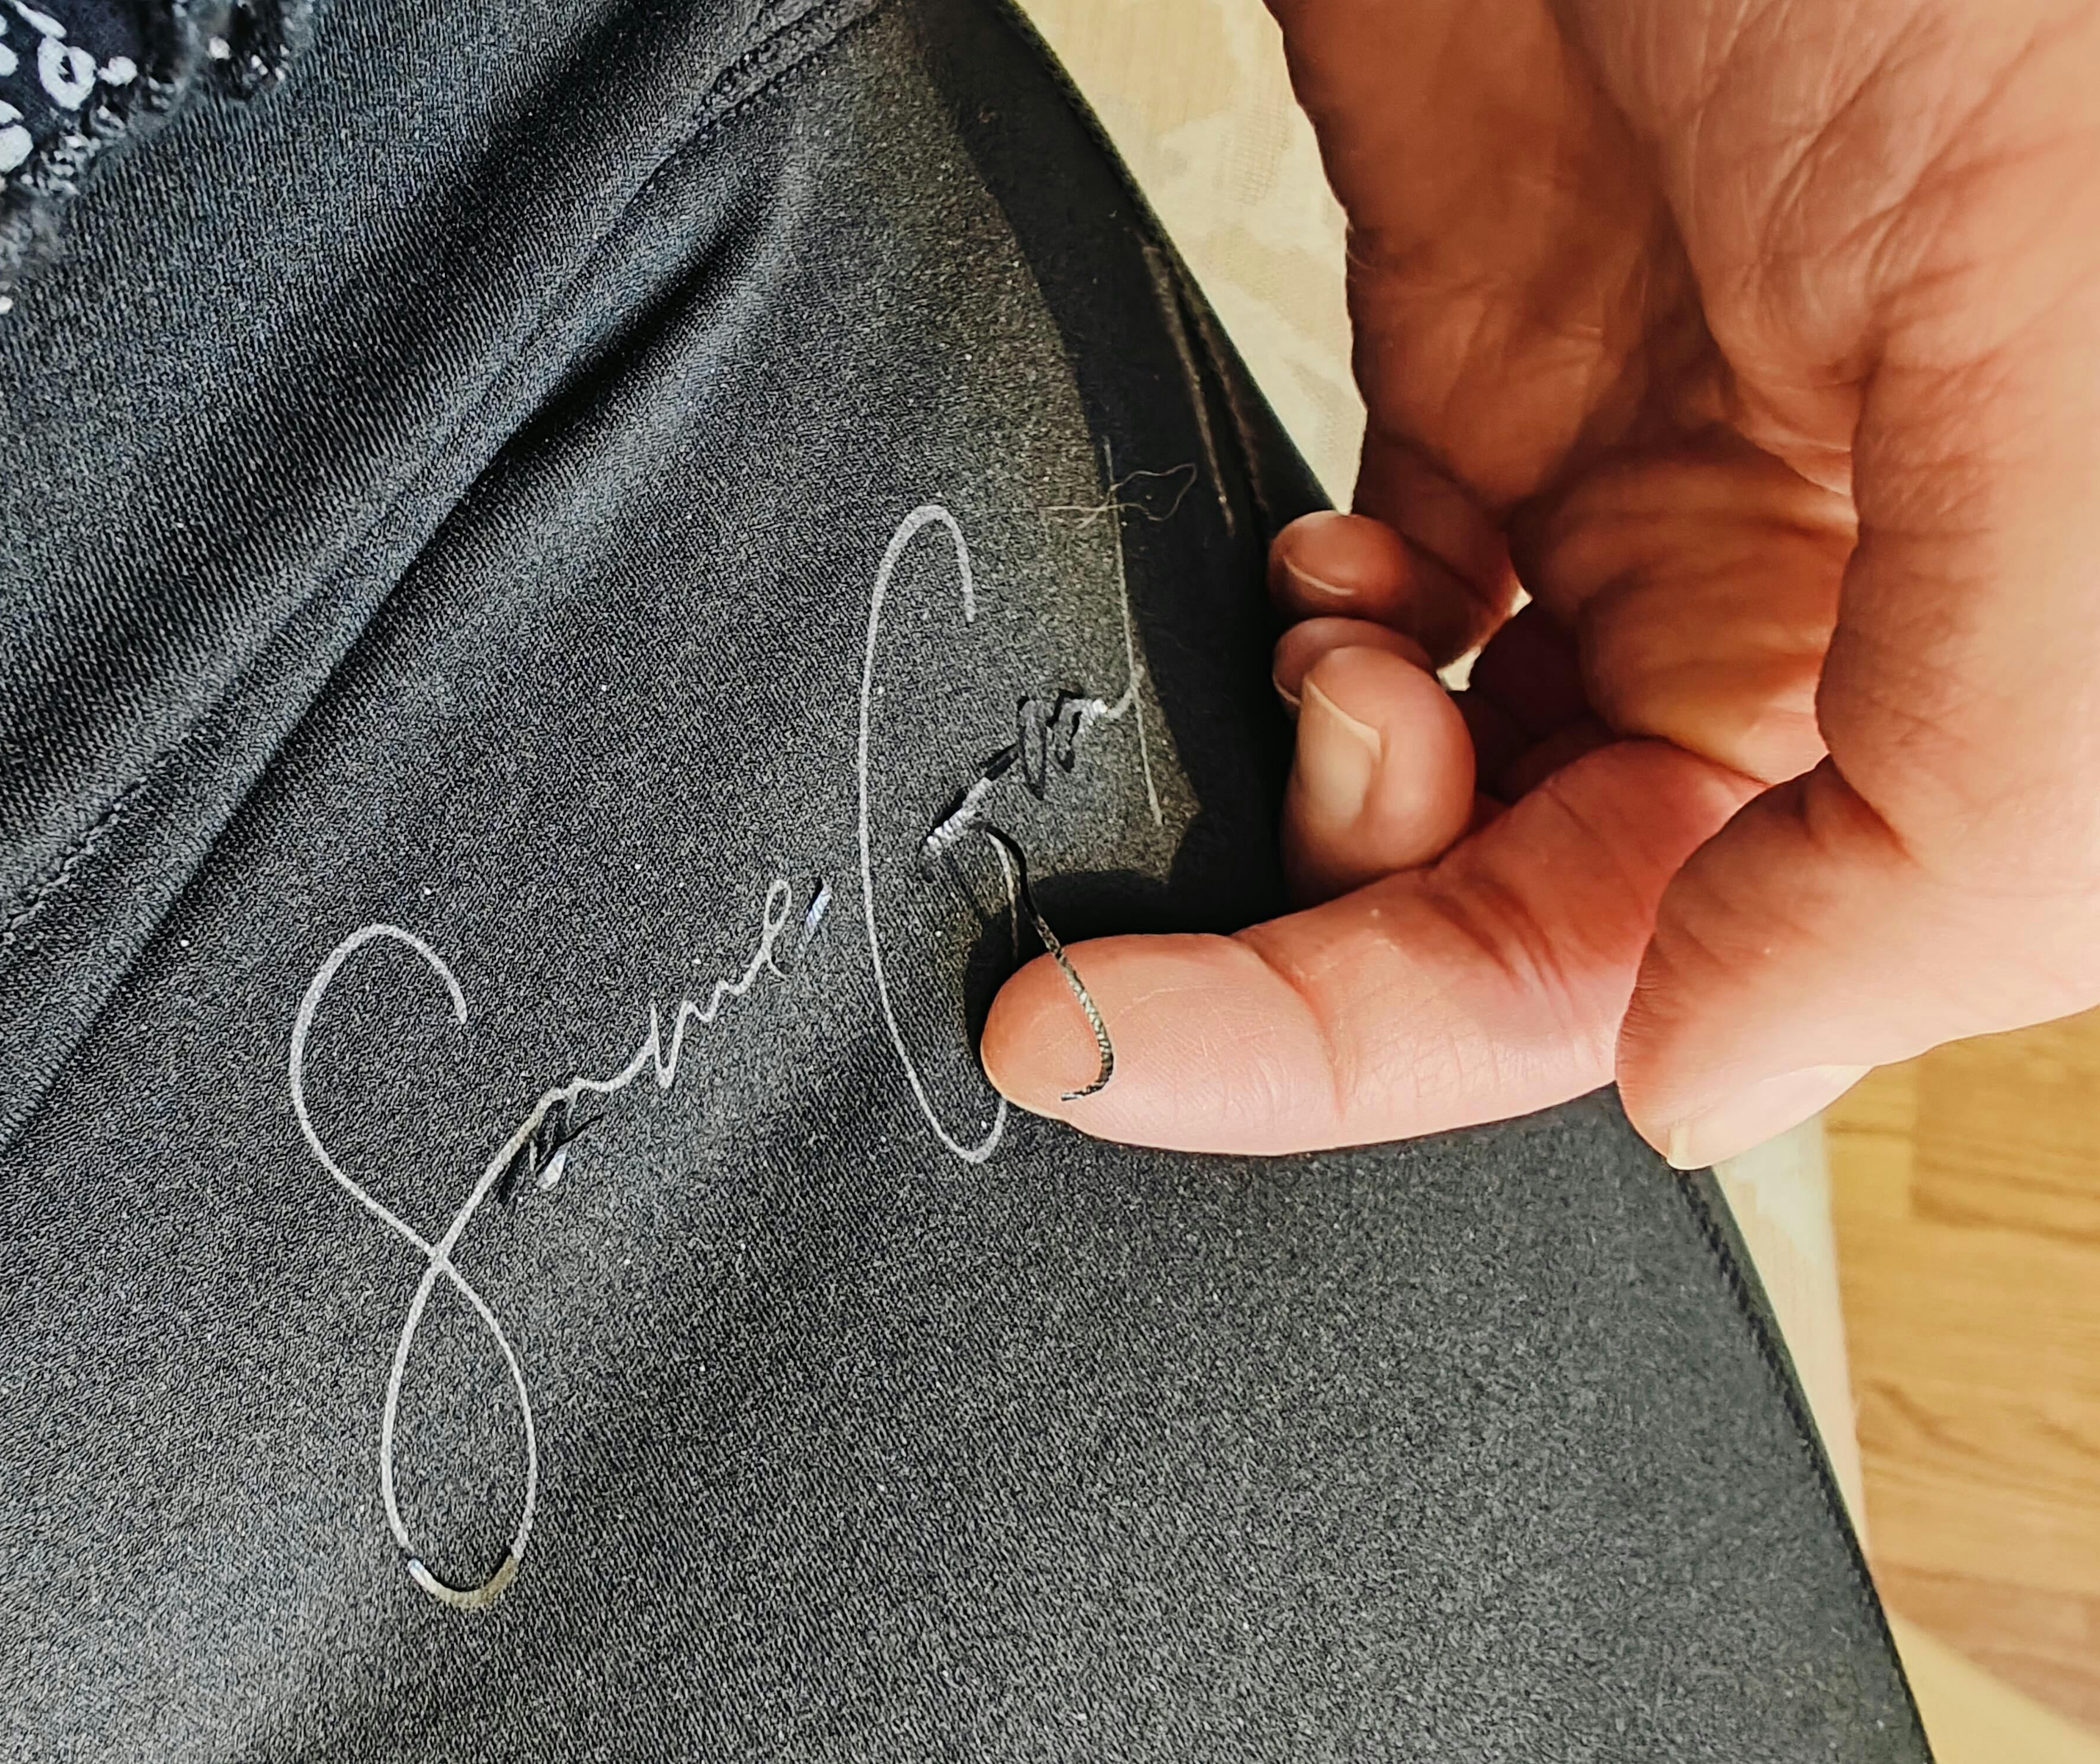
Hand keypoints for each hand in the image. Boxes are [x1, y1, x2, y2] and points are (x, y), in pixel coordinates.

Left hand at [983, 0, 2099, 1166]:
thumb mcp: (2054, 374)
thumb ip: (1966, 792)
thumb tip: (1695, 1082)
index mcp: (1991, 668)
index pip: (1685, 967)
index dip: (1399, 1044)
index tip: (1140, 1040)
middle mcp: (1827, 614)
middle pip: (1531, 918)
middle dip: (1317, 967)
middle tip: (1122, 978)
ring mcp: (1659, 502)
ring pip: (1452, 795)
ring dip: (1329, 796)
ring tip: (1330, 658)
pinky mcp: (1510, 386)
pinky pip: (1393, 621)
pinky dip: (1322, 648)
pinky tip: (1325, 586)